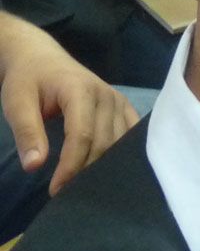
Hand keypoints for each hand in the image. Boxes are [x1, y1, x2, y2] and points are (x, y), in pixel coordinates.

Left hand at [0, 17, 139, 195]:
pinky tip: (112, 167)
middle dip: (86, 170)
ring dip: (104, 164)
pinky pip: (131, 131)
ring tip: (83, 184)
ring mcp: (118, 99)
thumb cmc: (27, 80)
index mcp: (80, 90)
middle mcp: (106, 95)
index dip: (71, 165)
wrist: (40, 57)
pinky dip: (123, 151)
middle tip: (66, 193)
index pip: (82, 135)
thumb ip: (27, 132)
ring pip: (120, 140)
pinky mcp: (122, 105)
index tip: (55, 190)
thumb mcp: (17, 103)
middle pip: (104, 141)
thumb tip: (34, 166)